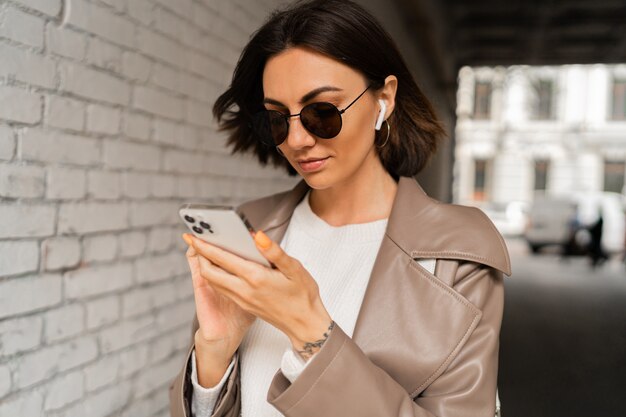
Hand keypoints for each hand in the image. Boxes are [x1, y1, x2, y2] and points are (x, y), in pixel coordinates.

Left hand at [187, 231, 332, 359]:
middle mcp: (244, 290)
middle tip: (195, 239)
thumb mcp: (295, 269)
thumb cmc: (303, 295)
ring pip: (213, 281)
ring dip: (205, 265)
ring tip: (204, 249)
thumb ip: (274, 251)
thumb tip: (257, 235)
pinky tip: (219, 266)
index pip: (222, 258)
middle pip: (209, 272)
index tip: (193, 235)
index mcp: (255, 278)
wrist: (305, 324)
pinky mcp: (244, 305)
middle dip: (199, 254)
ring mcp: (242, 299)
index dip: (205, 245)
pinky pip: (222, 288)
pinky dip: (215, 275)